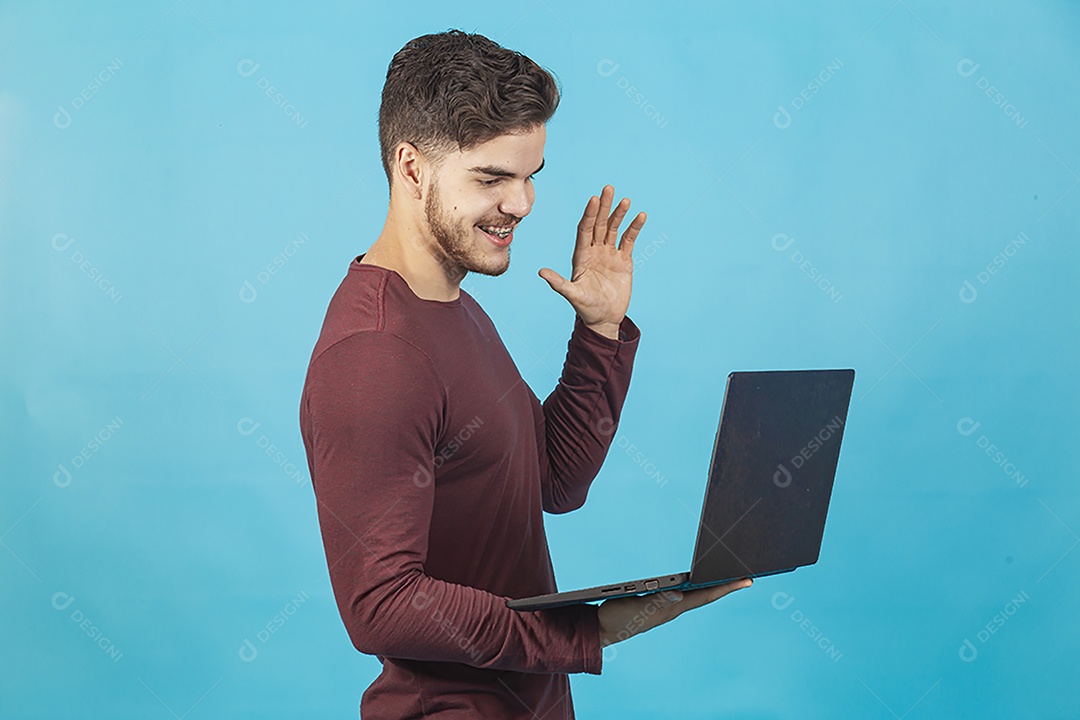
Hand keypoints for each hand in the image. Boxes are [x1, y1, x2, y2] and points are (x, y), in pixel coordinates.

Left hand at [538, 185, 646, 338]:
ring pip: (613, 229)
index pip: (585, 230)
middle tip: (608, 188)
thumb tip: (541, 272)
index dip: (589, 215)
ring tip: (625, 200)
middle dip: (603, 207)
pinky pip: (629, 240)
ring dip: (619, 214)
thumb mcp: (573, 296)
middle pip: (598, 224)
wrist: (604, 319)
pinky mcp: (623, 260)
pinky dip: (634, 228)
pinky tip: (640, 216)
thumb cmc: (586, 309)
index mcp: (581, 256)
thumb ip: (558, 283)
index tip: (594, 200)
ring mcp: (609, 254)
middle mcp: (594, 251)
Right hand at [598, 579, 751, 646]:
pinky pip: (684, 595)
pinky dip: (695, 587)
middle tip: (745, 577)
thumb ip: (656, 599)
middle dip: (726, 586)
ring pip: (696, 595)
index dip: (726, 587)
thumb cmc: (618, 617)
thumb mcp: (636, 606)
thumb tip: (680, 593)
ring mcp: (667, 608)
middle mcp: (673, 608)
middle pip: (705, 595)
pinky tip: (697, 584)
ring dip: (712, 587)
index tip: (745, 580)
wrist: (602, 629)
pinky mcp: (658, 606)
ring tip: (727, 579)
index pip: (706, 595)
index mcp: (672, 608)